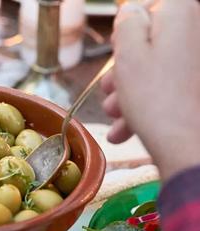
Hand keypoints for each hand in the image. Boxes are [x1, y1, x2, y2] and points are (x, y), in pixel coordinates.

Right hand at [102, 0, 199, 179]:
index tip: (115, 49)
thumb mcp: (128, 54)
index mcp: (181, 14)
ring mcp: (197, 63)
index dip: (124, 29)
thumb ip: (127, 24)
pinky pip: (167, 87)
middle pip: (149, 42)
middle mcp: (196, 32)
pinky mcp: (196, 88)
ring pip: (156, 69)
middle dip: (124, 69)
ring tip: (116, 117)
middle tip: (109, 90)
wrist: (187, 146)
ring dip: (129, 92)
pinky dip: (147, 104)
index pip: (145, 6)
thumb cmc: (156, 100)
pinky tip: (126, 129)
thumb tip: (130, 13)